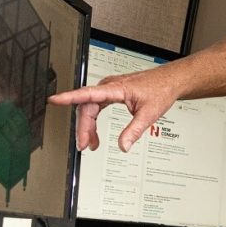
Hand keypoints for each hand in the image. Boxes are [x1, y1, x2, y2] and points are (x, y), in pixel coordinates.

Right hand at [46, 68, 178, 151]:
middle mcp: (110, 86)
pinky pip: (96, 107)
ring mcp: (110, 89)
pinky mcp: (112, 92)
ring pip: (89, 108)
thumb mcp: (149, 114)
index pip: (88, 93)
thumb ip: (134, 131)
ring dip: (87, 127)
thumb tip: (123, 146)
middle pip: (87, 107)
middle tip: (84, 145)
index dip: (69, 97)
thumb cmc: (161, 90)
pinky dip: (93, 121)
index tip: (55, 100)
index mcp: (116, 88)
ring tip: (90, 144)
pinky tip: (94, 135)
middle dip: (83, 128)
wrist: (170, 80)